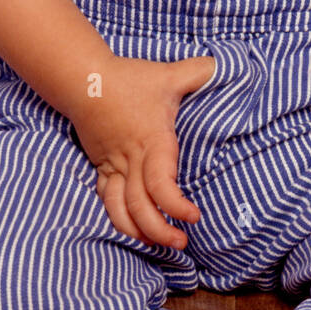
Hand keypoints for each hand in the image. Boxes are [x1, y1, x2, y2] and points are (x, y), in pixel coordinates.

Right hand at [68, 53, 216, 248]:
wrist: (85, 80)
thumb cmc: (130, 79)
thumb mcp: (170, 73)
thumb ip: (201, 71)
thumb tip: (226, 65)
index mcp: (152, 141)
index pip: (161, 184)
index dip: (176, 205)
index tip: (194, 217)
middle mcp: (131, 159)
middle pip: (141, 206)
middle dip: (160, 231)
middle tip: (182, 242)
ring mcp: (113, 165)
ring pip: (119, 210)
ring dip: (138, 231)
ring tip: (158, 244)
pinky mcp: (101, 167)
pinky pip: (106, 201)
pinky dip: (119, 219)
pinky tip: (134, 229)